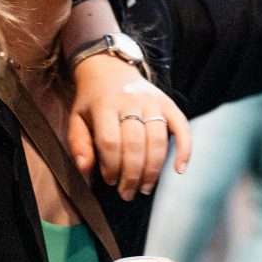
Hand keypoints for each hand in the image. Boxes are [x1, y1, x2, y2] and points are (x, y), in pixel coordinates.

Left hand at [67, 57, 192, 199]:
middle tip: (127, 193)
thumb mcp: (77, 119)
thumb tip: (86, 171)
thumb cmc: (92, 101)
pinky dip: (184, 149)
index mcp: (105, 105)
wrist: (110, 69)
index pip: (110, 141)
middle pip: (135, 144)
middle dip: (131, 174)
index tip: (109, 181)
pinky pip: (182, 127)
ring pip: (157, 140)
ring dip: (153, 169)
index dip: (111, 166)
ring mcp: (153, 101)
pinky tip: (179, 169)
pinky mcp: (169, 103)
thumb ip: (79, 145)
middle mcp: (131, 101)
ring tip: (145, 188)